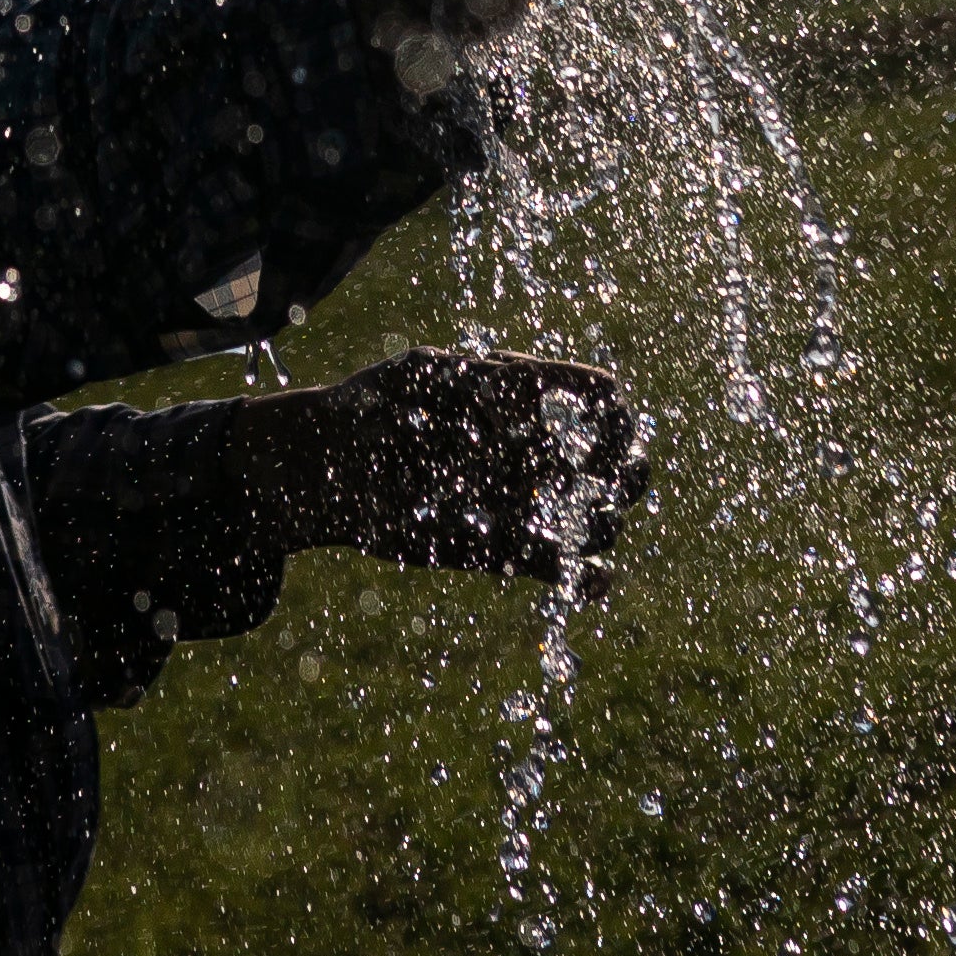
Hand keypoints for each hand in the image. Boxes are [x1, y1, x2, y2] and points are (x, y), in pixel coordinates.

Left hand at [240, 346, 649, 584]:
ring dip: (601, 523)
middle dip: (627, 470)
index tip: (609, 419)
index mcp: (526, 400)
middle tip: (608, 474)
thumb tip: (550, 388)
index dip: (617, 413)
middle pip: (619, 464)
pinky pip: (565, 570)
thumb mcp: (427, 375)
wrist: (328, 466)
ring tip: (575, 520)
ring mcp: (524, 503)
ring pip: (599, 521)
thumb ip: (489, 382)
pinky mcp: (503, 551)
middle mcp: (536, 452)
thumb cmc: (375, 403)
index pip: (601, 402)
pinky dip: (588, 580)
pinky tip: (587, 577)